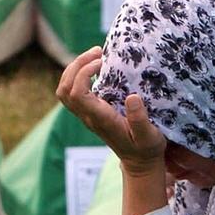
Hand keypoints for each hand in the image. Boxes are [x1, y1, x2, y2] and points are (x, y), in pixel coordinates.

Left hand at [56, 47, 166, 176]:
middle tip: (98, 52)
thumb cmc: (146, 149)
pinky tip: (96, 67)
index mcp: (100, 119)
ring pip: (64, 90)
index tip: (102, 62)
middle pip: (65, 89)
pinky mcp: (89, 112)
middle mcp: (88, 117)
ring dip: (75, 69)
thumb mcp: (149, 137)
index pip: (77, 94)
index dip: (83, 73)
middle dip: (76, 65)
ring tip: (96, 55)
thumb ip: (140, 119)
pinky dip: (78, 75)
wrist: (139, 162)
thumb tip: (132, 97)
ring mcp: (86, 115)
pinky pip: (72, 91)